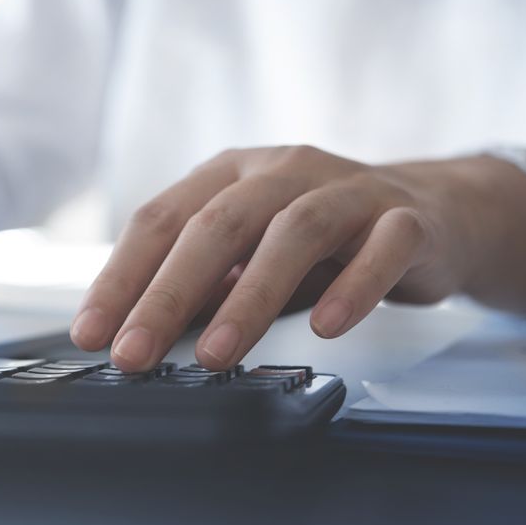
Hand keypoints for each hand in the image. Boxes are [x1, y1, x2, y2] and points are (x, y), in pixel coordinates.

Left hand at [71, 145, 525, 371]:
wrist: (435, 215)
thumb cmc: (322, 243)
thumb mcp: (249, 258)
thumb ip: (201, 287)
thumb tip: (134, 336)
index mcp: (228, 175)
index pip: (158, 220)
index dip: (119, 278)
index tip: (91, 334)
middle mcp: (281, 170)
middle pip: (215, 226)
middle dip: (167, 295)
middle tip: (135, 354)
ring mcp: (347, 188)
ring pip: (292, 233)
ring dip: (248, 298)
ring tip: (215, 354)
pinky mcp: (407, 217)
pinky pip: (382, 247)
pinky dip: (352, 287)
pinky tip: (325, 326)